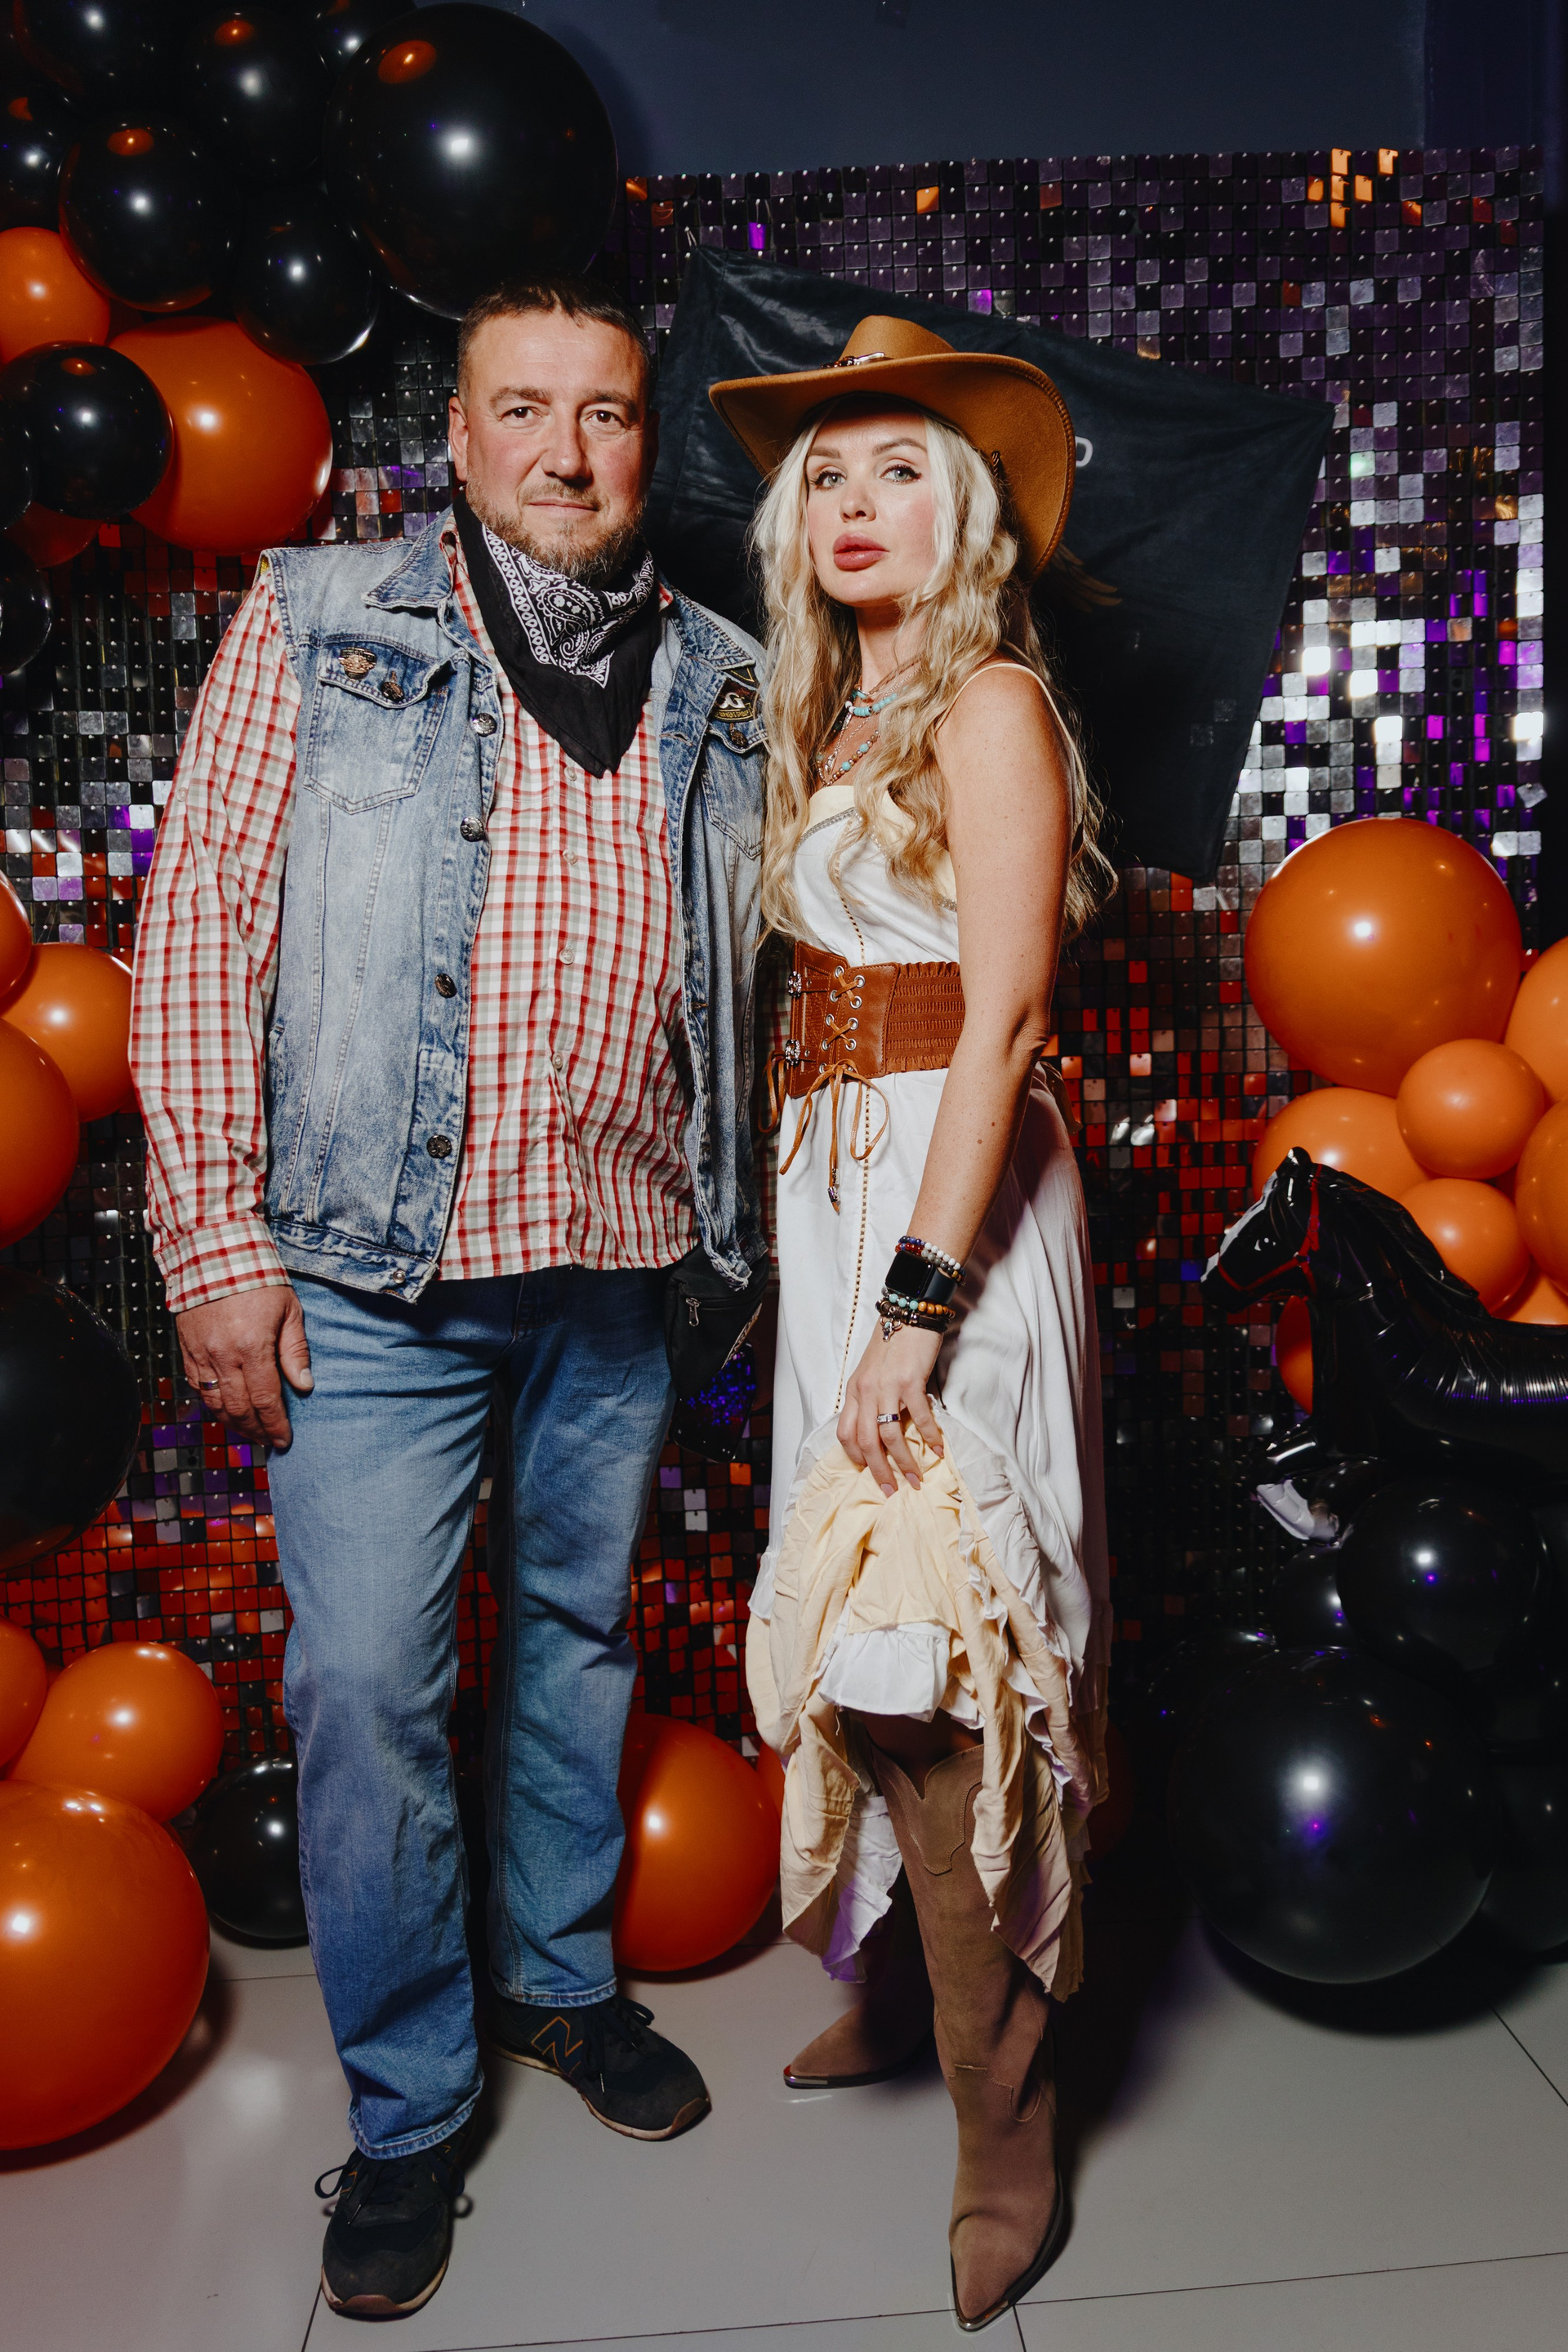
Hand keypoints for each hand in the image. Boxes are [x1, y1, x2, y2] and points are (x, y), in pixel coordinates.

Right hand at [177, 1286, 313, 1449]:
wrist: (213, 1252)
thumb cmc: (257, 1276)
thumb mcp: (289, 1310)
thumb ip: (295, 1351)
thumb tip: (304, 1385)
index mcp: (252, 1346)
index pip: (266, 1399)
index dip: (275, 1424)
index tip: (284, 1440)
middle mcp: (223, 1355)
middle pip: (239, 1408)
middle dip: (256, 1430)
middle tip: (269, 1441)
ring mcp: (201, 1354)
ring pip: (215, 1403)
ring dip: (234, 1423)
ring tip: (250, 1432)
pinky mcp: (186, 1350)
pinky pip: (197, 1387)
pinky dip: (212, 1405)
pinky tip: (226, 1411)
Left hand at [838, 1322, 943, 1497]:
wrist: (908, 1312)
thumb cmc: (891, 1343)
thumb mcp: (870, 1372)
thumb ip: (870, 1398)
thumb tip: (879, 1430)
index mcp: (853, 1391)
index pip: (846, 1433)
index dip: (856, 1458)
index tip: (870, 1473)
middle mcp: (865, 1391)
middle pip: (866, 1442)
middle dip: (879, 1472)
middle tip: (891, 1491)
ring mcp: (887, 1386)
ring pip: (890, 1436)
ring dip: (904, 1462)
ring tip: (916, 1479)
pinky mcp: (910, 1381)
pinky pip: (919, 1417)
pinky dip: (929, 1437)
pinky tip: (938, 1449)